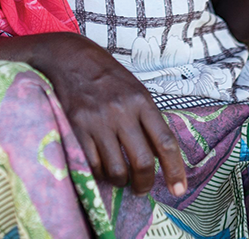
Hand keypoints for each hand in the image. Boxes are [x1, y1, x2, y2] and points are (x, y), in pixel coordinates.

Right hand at [33, 34, 186, 197]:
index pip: (165, 142)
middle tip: (143, 189)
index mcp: (141, 100)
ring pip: (116, 170)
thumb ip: (147, 119)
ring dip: (121, 181)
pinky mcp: (76, 128)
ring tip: (120, 177)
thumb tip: (158, 156)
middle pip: (142, 162)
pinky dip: (99, 173)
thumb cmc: (106, 75)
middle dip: (145, 184)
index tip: (179, 190)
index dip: (175, 170)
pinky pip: (92, 165)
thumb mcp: (134, 89)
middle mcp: (121, 111)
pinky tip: (101, 167)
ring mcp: (97, 121)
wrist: (69, 57)